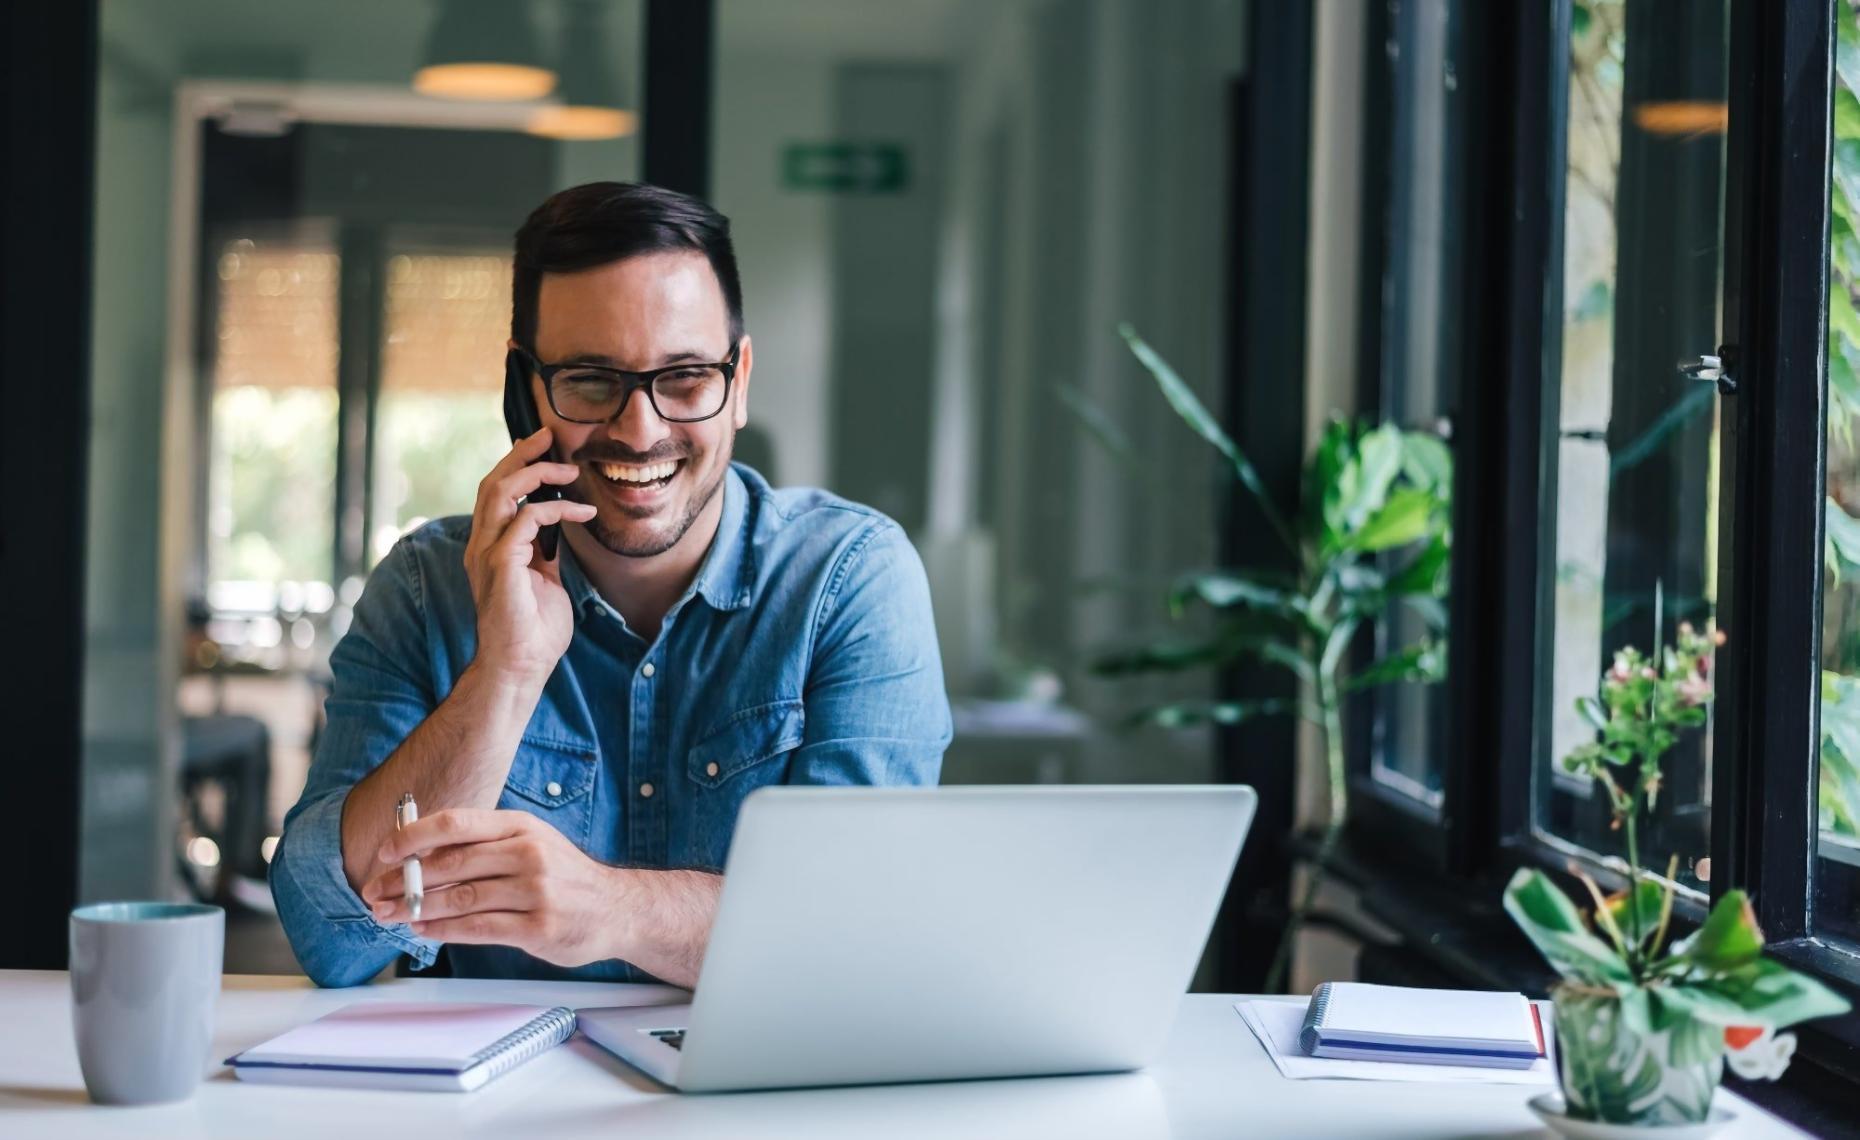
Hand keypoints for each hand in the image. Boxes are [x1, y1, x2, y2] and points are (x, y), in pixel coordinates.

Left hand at [363, 808, 621, 966]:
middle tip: (375, 892)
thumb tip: (421, 854)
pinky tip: (423, 931)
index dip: (413, 837)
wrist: (616, 908)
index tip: (384, 852)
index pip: (456, 823)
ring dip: (416, 909)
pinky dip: (443, 931)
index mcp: (520, 827)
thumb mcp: (530, 844)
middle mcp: (529, 853)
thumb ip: (483, 847)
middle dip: (405, 880)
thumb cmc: (563, 876)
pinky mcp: (538, 927)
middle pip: (451, 863)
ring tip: (390, 915)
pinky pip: (478, 928)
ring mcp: (536, 891)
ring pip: (460, 899)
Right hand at [464, 429, 596, 685]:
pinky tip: (581, 512)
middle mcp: (481, 545)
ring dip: (535, 473)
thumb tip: (558, 529)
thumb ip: (544, 552)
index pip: (495, 493)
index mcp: (489, 547)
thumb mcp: (544, 580)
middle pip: (492, 482)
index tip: (544, 449)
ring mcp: (486, 554)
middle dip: (521, 455)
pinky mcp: (501, 564)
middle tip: (549, 437)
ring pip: (500, 491)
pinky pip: (524, 519)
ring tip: (567, 469)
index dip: (516, 466)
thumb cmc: (534, 631)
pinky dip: (554, 509)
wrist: (521, 667)